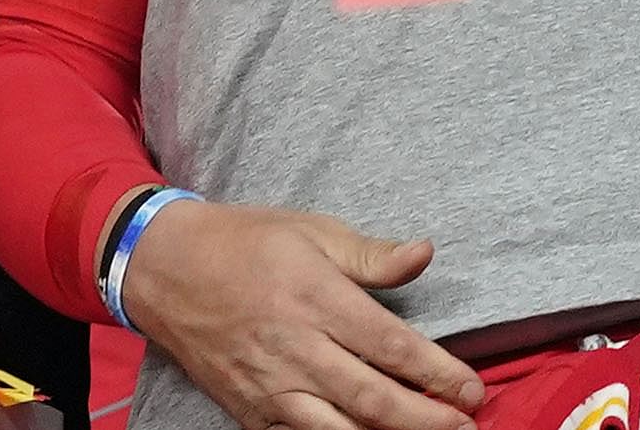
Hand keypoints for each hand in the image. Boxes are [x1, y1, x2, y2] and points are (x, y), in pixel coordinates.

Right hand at [118, 197, 483, 429]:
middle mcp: (296, 349)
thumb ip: (371, 255)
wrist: (166, 270)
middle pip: (372, 399)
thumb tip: (425, 253)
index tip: (473, 390)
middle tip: (466, 429)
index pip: (391, 346)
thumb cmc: (246, 243)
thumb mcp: (312, 231)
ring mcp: (270, 386)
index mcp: (317, 299)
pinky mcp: (250, 410)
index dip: (438, 373)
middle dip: (426, 420)